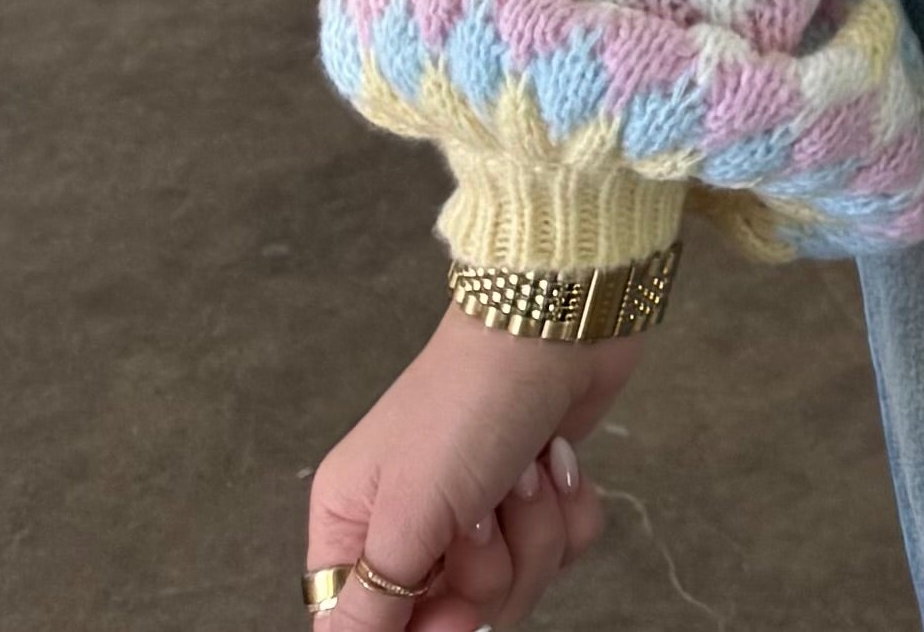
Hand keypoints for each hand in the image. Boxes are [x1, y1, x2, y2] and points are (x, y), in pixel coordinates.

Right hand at [305, 306, 633, 628]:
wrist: (559, 322)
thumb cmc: (469, 406)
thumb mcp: (408, 515)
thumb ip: (374, 603)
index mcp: (353, 528)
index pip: (364, 627)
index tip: (456, 615)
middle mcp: (410, 524)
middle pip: (452, 614)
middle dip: (488, 572)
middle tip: (483, 514)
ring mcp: (478, 506)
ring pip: (516, 583)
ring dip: (533, 530)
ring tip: (523, 471)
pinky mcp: (539, 490)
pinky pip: (563, 548)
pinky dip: (569, 509)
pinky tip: (558, 461)